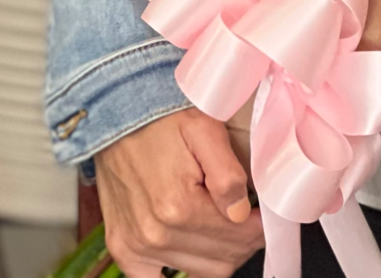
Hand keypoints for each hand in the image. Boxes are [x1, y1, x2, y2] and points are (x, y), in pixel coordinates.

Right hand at [95, 107, 263, 277]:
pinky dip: (184, 266)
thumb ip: (227, 173)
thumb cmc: (162, 120)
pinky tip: (195, 244)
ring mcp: (136, 248)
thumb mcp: (205, 129)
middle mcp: (155, 236)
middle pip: (223, 260)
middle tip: (248, 216)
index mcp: (179, 207)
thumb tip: (240, 212)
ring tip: (223, 221)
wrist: (116, 118)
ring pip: (200, 272)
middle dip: (244, 240)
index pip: (240, 237)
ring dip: (219, 252)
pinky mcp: (123, 250)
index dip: (260, 227)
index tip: (264, 214)